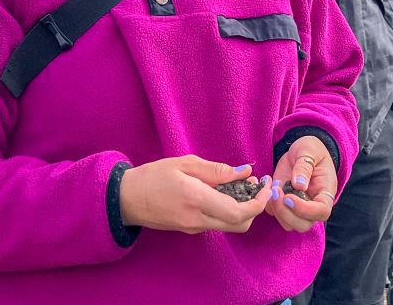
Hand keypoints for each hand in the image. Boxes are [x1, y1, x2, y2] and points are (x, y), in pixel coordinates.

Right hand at [119, 156, 269, 233]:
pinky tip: (226, 192)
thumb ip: (216, 170)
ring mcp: (194, 227)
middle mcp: (198, 219)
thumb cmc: (153, 176)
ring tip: (243, 185)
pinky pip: (217, 223)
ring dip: (243, 209)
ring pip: (230, 225)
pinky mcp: (191, 229)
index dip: (259, 202)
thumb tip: (244, 172)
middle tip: (258, 185)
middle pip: (240, 224)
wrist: (127, 199)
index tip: (265, 185)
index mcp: (197, 200)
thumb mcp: (185, 164)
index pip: (239, 212)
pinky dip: (229, 210)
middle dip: (256, 207)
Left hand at [266, 136, 336, 232]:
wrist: (301, 150)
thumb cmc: (311, 149)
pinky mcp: (284, 204)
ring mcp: (298, 206)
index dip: (305, 210)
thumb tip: (299, 186)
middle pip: (303, 224)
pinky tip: (268, 186)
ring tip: (272, 187)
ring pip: (288, 224)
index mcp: (325, 192)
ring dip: (276, 210)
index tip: (289, 197)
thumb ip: (304, 167)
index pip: (321, 212)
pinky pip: (275, 214)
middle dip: (286, 213)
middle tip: (276, 192)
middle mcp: (313, 204)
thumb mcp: (309, 151)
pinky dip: (268, 205)